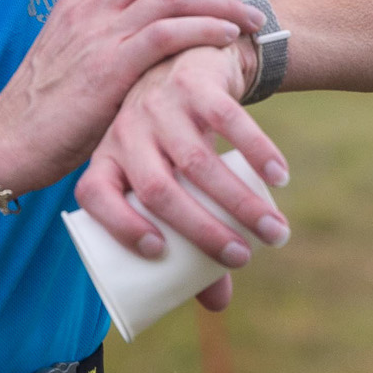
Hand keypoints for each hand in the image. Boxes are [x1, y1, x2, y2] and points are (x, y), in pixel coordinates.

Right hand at [0, 0, 272, 194]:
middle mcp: (90, 5)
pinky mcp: (108, 69)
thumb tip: (153, 33)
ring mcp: (99, 34)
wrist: (8, 143)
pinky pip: (166, 33)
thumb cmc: (45, 109)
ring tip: (254, 18)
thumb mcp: (72, 54)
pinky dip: (203, 29)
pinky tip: (226, 39)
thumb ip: (107, 33)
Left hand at [74, 44, 291, 302]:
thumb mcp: (169, 184)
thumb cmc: (174, 147)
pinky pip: (228, 121)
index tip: (160, 254)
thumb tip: (217, 306)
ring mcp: (158, 106)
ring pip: (198, 162)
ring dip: (240, 202)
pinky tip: (279, 177)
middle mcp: (125, 133)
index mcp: (106, 161)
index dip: (120, 228)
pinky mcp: (195, 85)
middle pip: (158, 191)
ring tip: (274, 231)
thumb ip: (186, 242)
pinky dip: (258, 151)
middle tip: (242, 258)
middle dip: (201, 230)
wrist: (188, 65)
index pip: (94, 196)